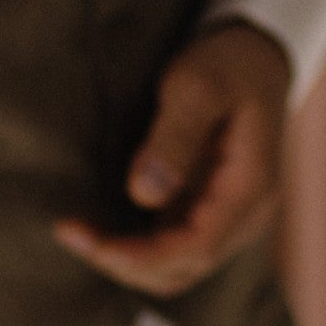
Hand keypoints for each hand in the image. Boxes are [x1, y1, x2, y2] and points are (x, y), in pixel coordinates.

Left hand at [53, 21, 289, 297]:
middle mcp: (245, 216)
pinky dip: (135, 247)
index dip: (144, 256)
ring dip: (127, 260)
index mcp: (251, 189)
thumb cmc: (227, 63)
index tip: (93, 245)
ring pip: (177, 267)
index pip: (199, 247)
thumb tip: (144, 196)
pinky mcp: (207, 212)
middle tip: (69, 233)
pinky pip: (171, 247)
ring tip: (77, 232)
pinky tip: (99, 226)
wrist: (256, 57)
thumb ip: (174, 138)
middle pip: (185, 268)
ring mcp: (227, 218)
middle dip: (126, 262)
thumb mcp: (198, 86)